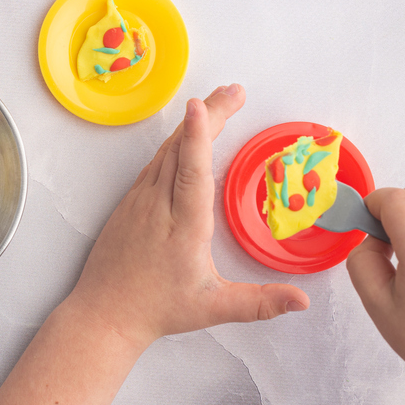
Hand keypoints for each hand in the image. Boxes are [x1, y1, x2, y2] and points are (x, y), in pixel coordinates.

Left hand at [68, 84, 308, 349]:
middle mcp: (159, 205)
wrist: (103, 314)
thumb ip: (261, 303)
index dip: (196, 137)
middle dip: (209, 113)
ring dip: (193, 123)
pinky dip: (176, 141)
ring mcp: (140, 200)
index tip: (200, 106)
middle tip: (235, 91)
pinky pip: (155, 162)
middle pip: (182, 148)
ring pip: (166, 150)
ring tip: (218, 102)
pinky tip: (186, 134)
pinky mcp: (131, 201)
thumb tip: (301, 300)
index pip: (190, 172)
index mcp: (183, 226)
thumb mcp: (213, 308)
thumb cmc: (155, 309)